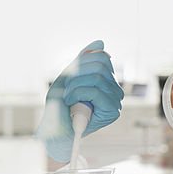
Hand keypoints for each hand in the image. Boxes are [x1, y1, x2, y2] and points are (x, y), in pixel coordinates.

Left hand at [37, 40, 123, 162]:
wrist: (56, 131)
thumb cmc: (61, 106)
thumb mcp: (69, 78)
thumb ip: (83, 60)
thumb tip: (101, 42)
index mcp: (106, 79)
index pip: (102, 57)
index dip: (82, 62)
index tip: (69, 77)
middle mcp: (114, 89)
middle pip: (101, 65)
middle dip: (77, 74)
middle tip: (66, 89)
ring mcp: (115, 100)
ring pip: (98, 78)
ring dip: (75, 86)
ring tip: (67, 98)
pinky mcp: (112, 111)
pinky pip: (96, 91)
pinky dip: (78, 94)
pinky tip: (71, 102)